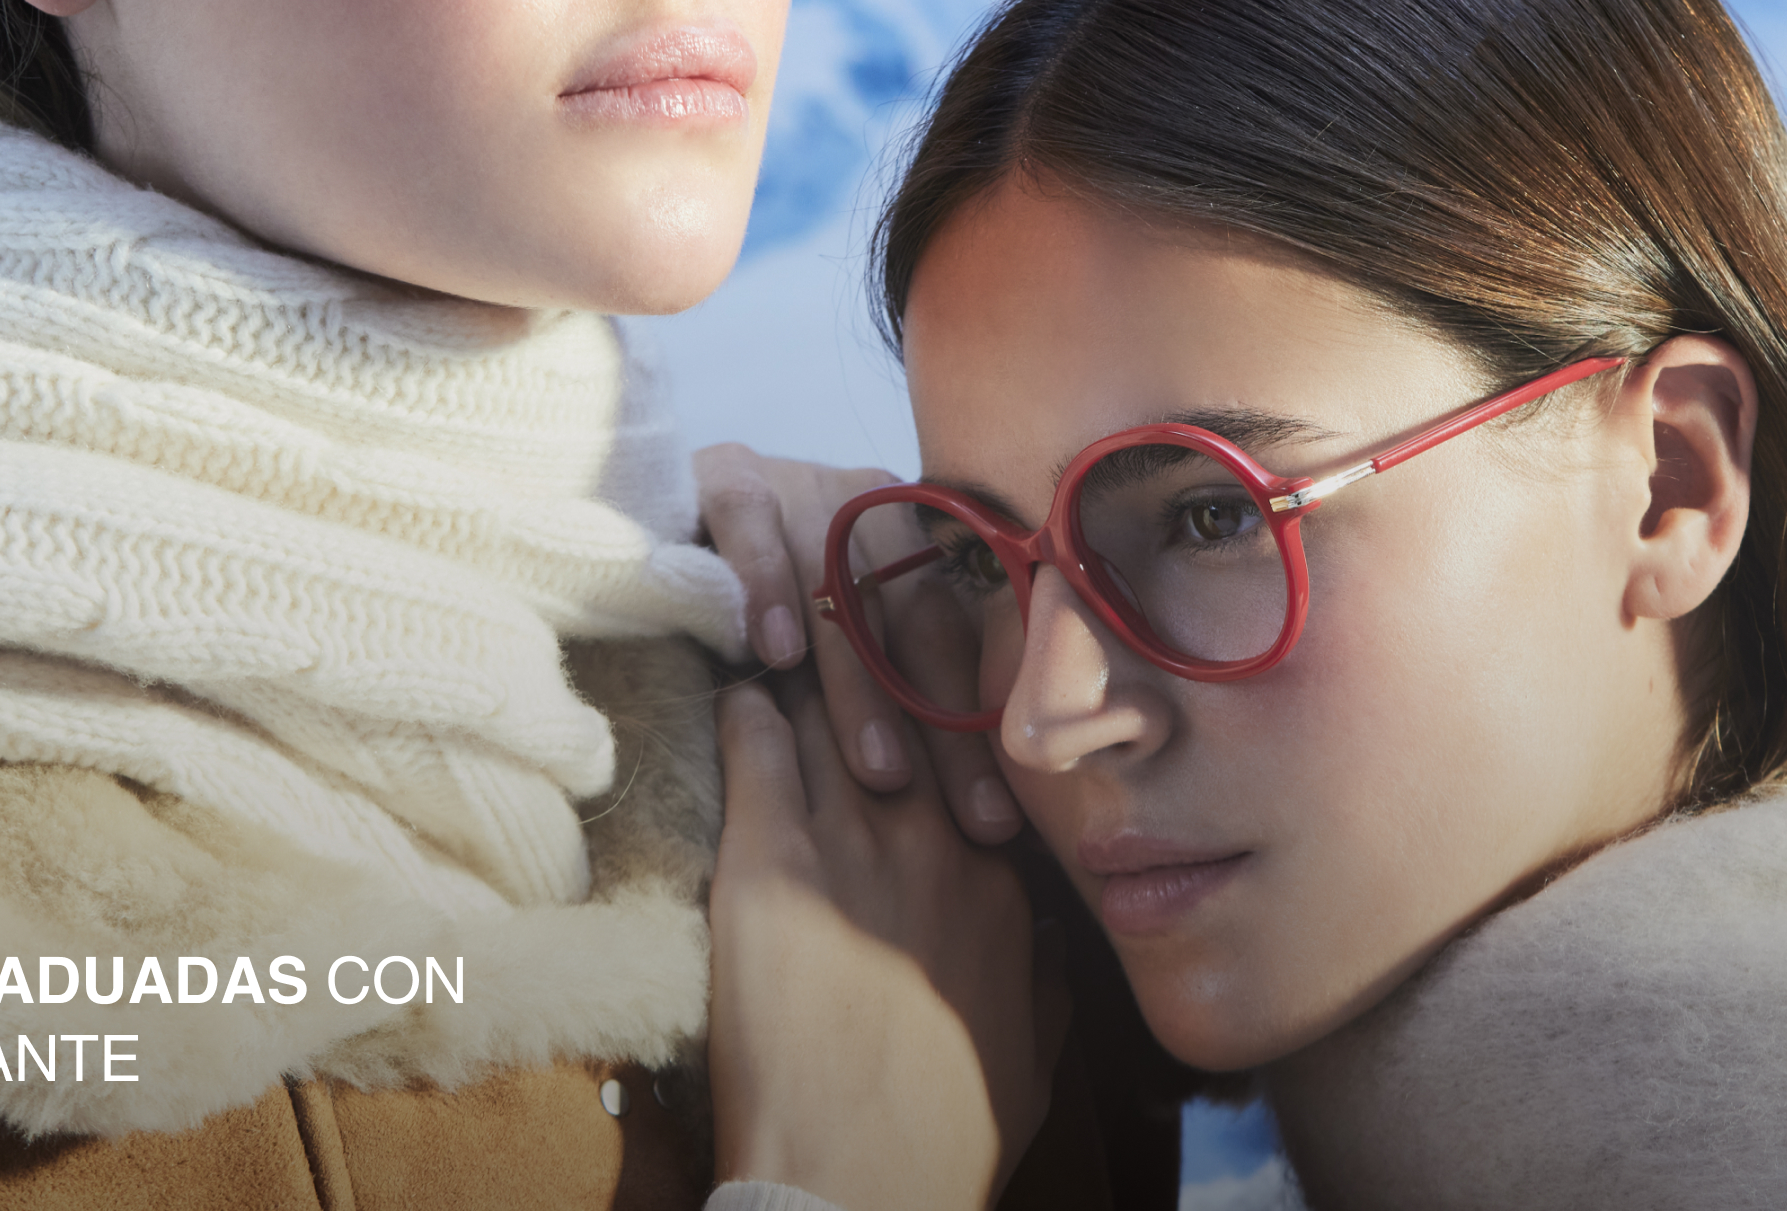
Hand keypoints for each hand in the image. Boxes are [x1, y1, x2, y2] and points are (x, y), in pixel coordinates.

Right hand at [695, 442, 1024, 843]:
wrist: (645, 511)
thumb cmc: (763, 622)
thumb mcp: (838, 660)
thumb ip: (900, 700)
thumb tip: (985, 805)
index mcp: (913, 545)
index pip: (959, 645)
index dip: (978, 734)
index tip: (1000, 825)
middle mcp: (867, 505)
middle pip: (914, 617)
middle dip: (936, 724)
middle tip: (959, 817)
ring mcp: (800, 482)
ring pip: (843, 586)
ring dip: (860, 681)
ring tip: (878, 770)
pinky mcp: (724, 471)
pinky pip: (752, 524)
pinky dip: (766, 587)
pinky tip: (774, 655)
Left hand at [710, 673, 1065, 1210]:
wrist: (857, 1184)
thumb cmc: (948, 1135)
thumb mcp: (1035, 1054)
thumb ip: (1047, 980)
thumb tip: (1047, 944)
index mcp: (1004, 883)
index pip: (972, 757)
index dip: (941, 718)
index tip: (917, 695)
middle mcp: (938, 842)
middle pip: (907, 710)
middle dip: (881, 664)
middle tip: (850, 630)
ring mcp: (855, 843)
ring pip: (834, 712)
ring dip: (813, 678)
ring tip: (789, 644)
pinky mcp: (768, 863)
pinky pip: (757, 745)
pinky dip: (746, 712)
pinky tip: (739, 691)